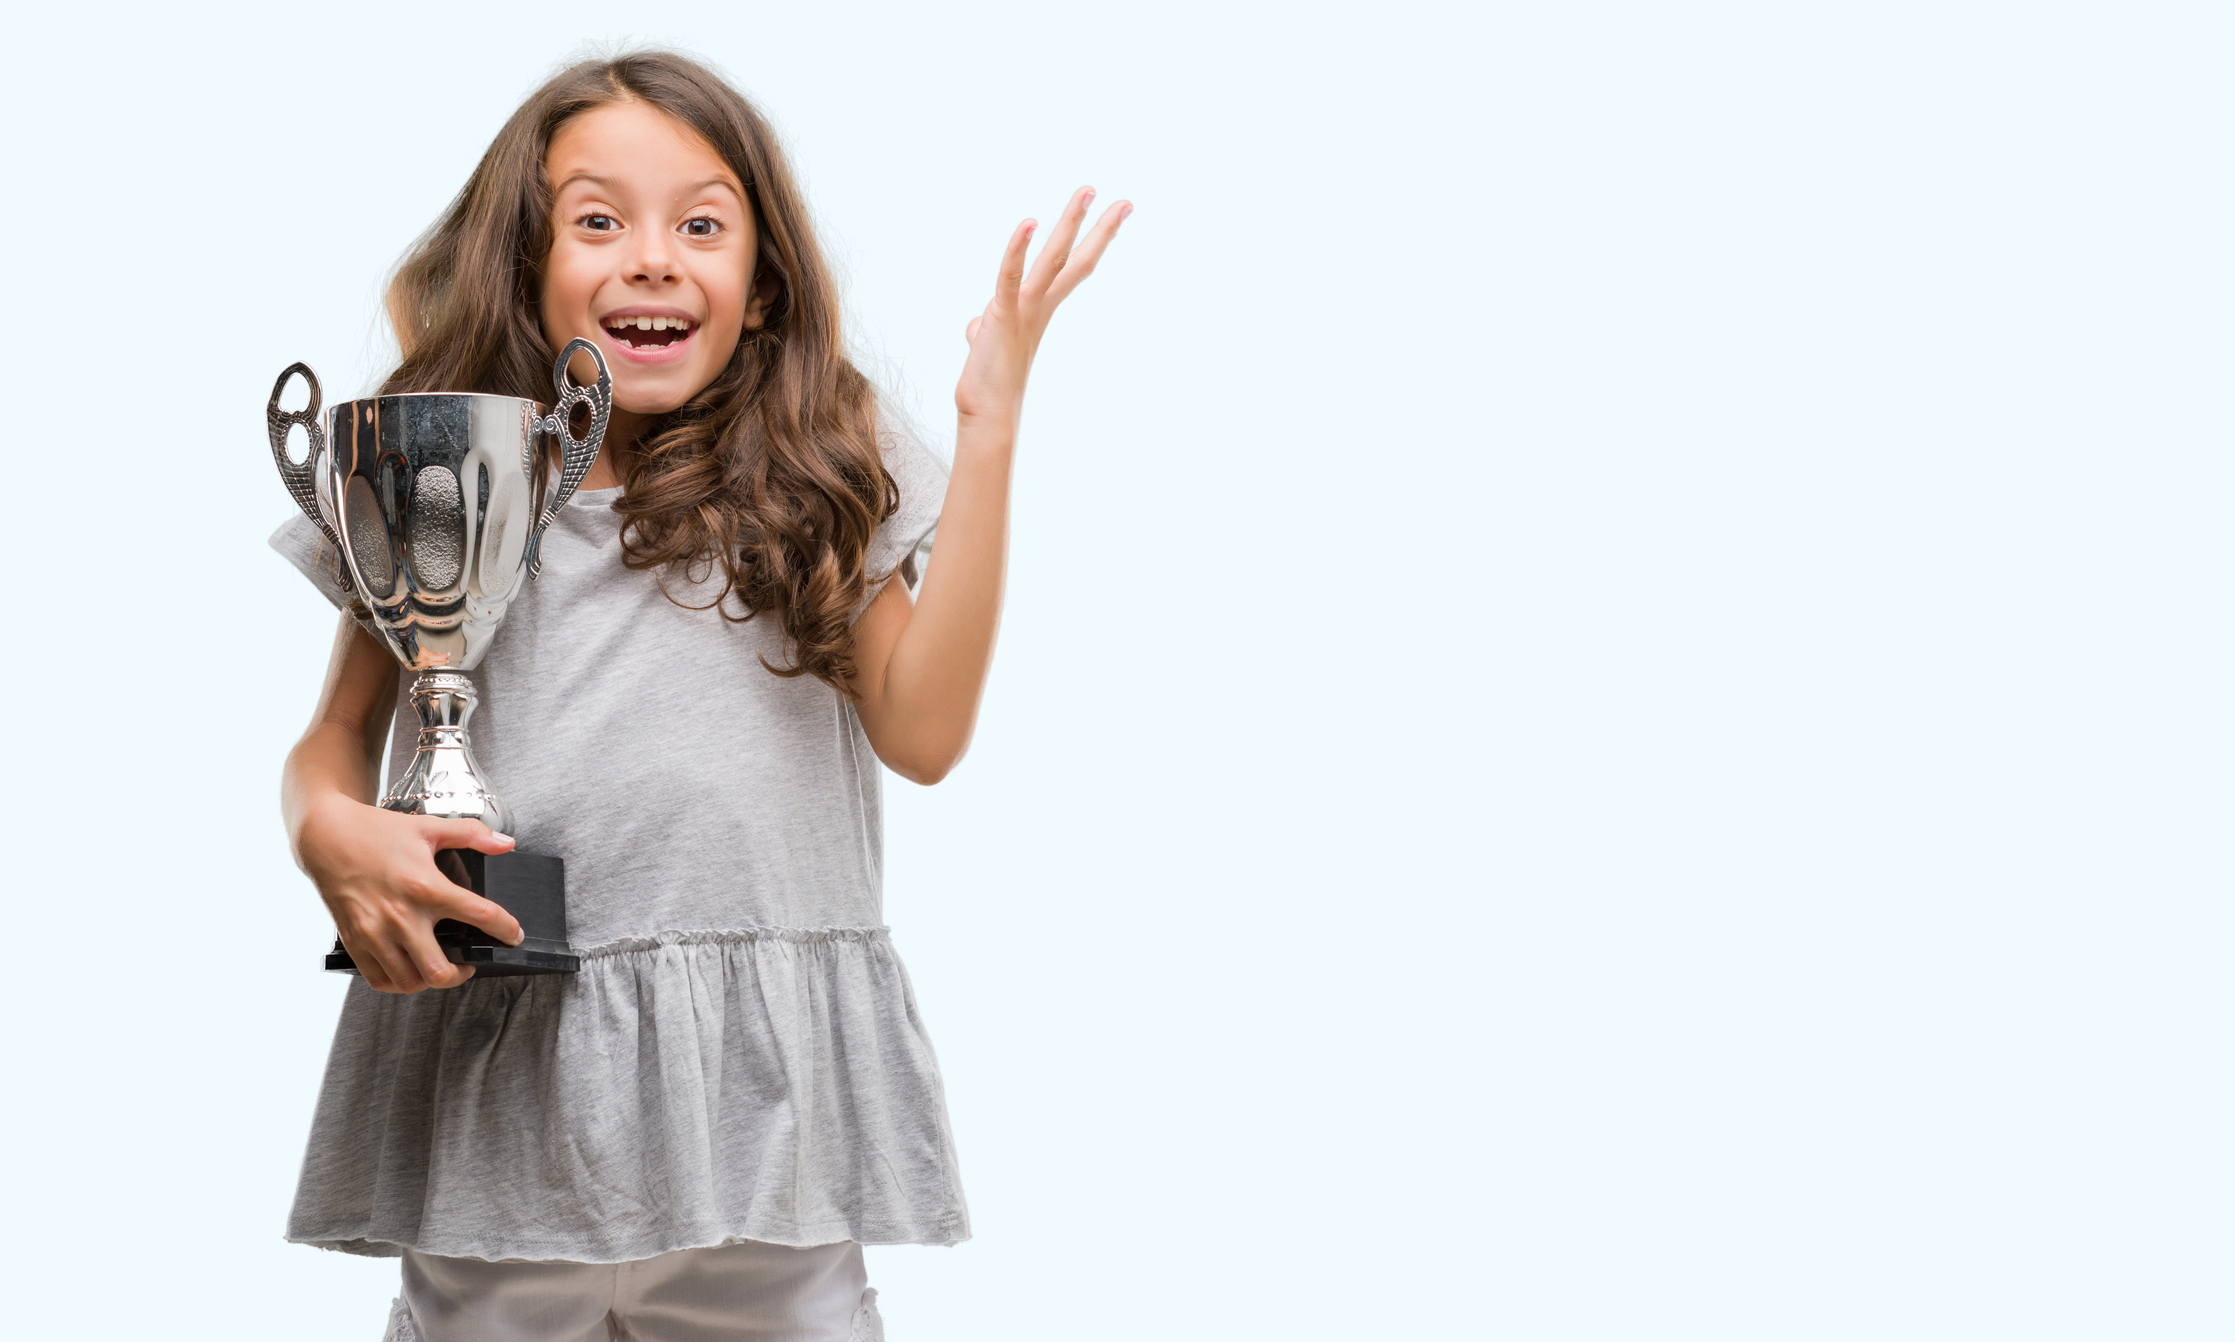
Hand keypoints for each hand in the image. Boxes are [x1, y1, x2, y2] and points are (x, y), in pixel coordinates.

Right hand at [294, 795, 524, 993]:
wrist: (326, 837)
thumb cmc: (378, 832)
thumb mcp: (430, 827)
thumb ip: (472, 835)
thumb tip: (506, 844)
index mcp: (425, 887)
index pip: (479, 916)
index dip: (504, 929)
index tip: (514, 935)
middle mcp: (400, 916)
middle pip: (439, 970)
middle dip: (462, 973)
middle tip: (469, 962)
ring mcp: (375, 933)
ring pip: (410, 982)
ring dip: (430, 980)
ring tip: (441, 967)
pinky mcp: (355, 941)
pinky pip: (379, 980)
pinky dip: (399, 983)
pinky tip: (410, 970)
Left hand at [954, 187, 1130, 427]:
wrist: (987, 413)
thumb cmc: (988, 383)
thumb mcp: (989, 344)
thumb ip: (987, 327)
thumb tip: (978, 326)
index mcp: (1040, 308)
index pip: (1072, 268)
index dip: (1094, 241)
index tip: (1115, 216)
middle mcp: (1040, 305)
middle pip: (1075, 259)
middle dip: (1098, 228)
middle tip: (1123, 201)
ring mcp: (1025, 309)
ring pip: (1053, 259)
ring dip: (1070, 223)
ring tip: (1088, 191)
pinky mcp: (1003, 314)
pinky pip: (1011, 276)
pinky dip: (1018, 249)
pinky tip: (1029, 222)